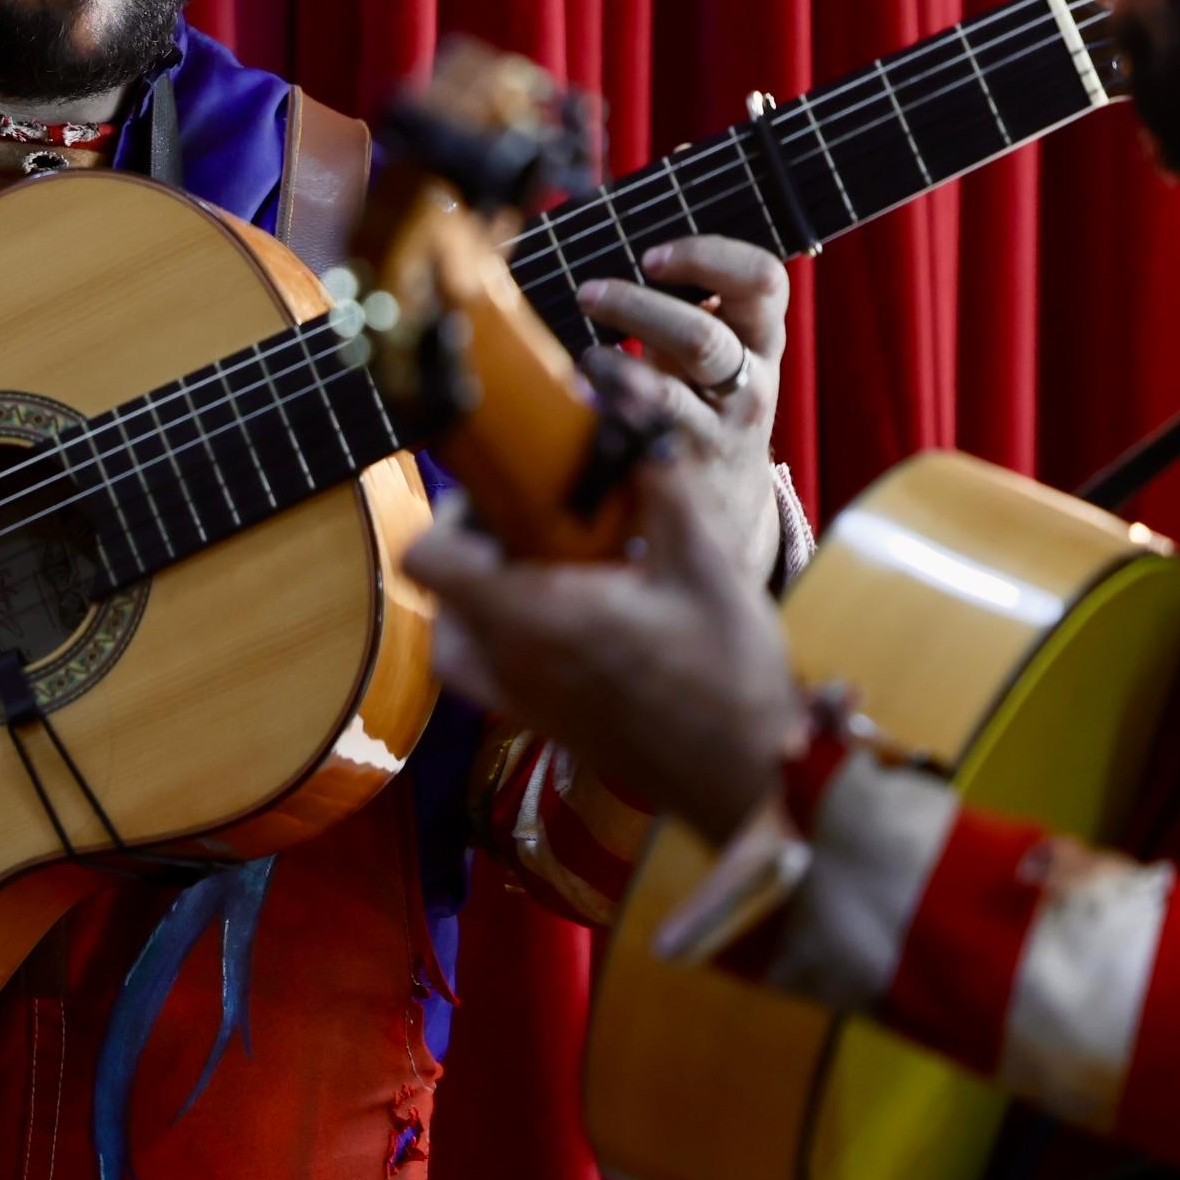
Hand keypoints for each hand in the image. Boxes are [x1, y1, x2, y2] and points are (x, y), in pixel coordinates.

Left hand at [402, 440, 803, 842]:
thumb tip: (624, 398)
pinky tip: (564, 610)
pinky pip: (482, 664)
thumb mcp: (706, 562)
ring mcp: (516, 699)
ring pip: (456, 624)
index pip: (428, 559)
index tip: (504, 492)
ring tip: (554, 562)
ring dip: (486, 585)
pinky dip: (499, 629)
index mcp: (536, 618)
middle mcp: (509, 662)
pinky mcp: (534, 721)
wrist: (750, 781)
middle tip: (542, 516)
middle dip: (478, 540)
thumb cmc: (733, 678)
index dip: (452, 515)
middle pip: (441, 584)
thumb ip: (657, 480)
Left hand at [575, 236, 787, 580]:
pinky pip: (652, 416)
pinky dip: (613, 387)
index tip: (652, 254)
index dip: (710, 256)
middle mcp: (752, 379)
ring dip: (626, 336)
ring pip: (683, 370)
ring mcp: (722, 424)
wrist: (724, 510)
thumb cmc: (703, 407)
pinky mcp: (687, 460)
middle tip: (592, 290)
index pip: (763, 280)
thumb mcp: (710, 356)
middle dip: (643, 304)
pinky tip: (587, 375)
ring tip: (585, 319)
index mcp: (760, 339)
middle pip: (708, 333)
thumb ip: (688, 306)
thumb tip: (620, 240)